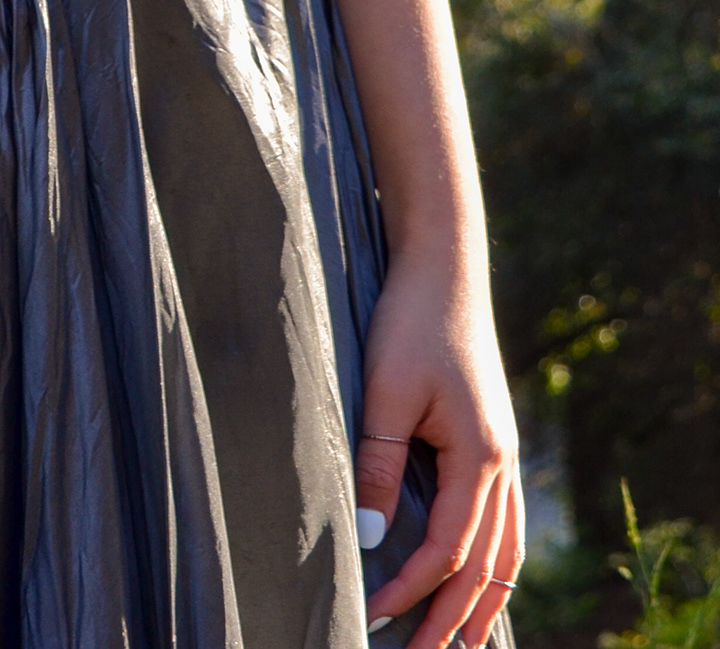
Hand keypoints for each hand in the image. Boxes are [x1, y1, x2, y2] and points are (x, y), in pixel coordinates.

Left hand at [357, 251, 522, 648]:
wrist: (444, 268)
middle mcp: (501, 464)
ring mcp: (504, 454)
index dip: (412, 589)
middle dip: (455, 618)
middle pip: (487, 567)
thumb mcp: (386, 392)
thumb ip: (382, 465)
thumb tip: (374, 537)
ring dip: (482, 601)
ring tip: (460, 643)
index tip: (373, 612)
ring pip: (505, 552)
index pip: (449, 551)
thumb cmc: (411, 322)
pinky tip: (479, 579)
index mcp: (479, 457)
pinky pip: (505, 524)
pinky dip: (496, 564)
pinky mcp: (495, 442)